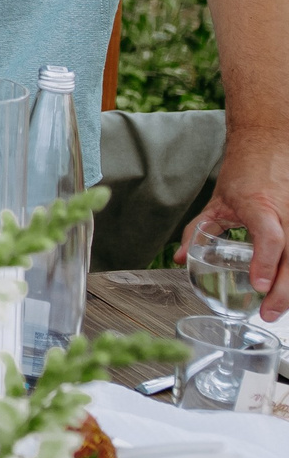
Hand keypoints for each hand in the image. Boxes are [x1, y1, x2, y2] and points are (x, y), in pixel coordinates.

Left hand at [191, 129, 288, 320]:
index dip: (266, 262)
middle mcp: (287, 213)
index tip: (260, 286)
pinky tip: (288, 291)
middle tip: (268, 312)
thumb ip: (199, 230)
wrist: (269, 145)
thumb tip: (180, 257)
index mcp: (261, 206)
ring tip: (278, 309)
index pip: (270, 237)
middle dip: (283, 290)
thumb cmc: (245, 173)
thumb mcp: (218, 202)